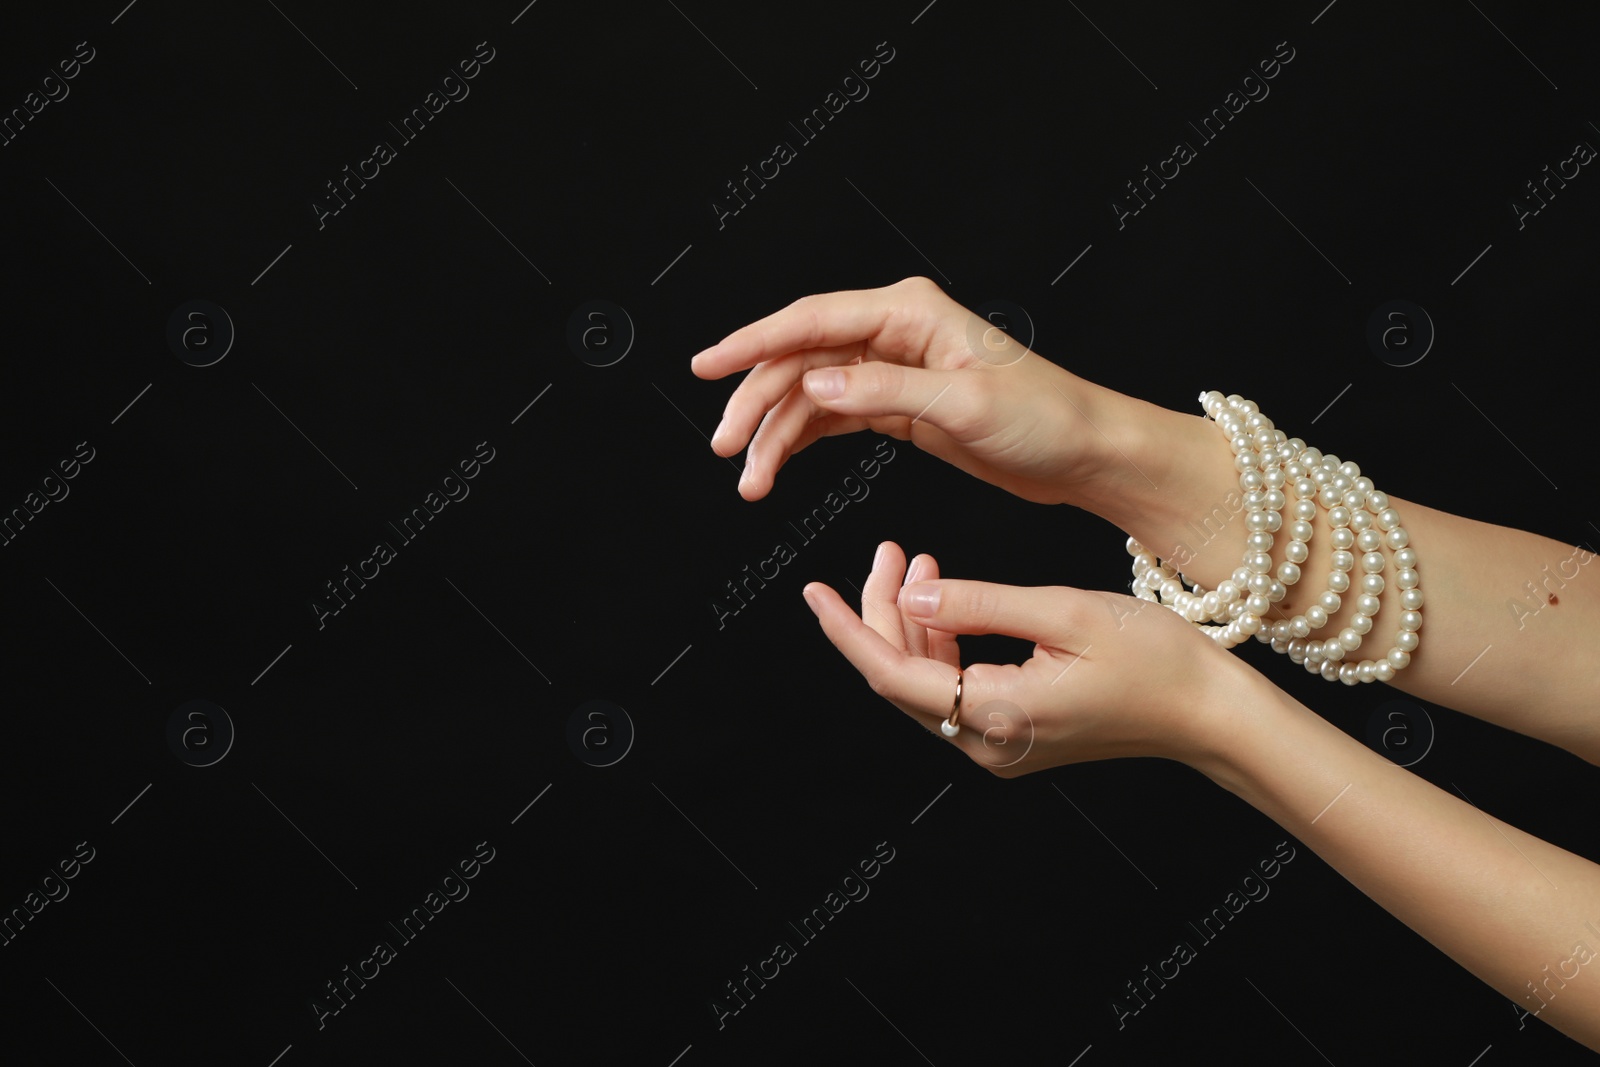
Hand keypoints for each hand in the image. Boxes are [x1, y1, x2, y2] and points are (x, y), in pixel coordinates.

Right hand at [691, 276, 1143, 507]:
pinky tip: (777, 468)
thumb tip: (816, 382)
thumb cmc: (1046, 417)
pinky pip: (832, 418)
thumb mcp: (965, 405)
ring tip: (751, 481)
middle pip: (800, 359)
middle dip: (757, 403)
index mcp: (910, 311)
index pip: (812, 319)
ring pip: (809, 394)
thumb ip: (885, 391)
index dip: (753, 343)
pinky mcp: (897, 406)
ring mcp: (892, 368)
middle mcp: (895, 332)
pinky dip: (801, 442)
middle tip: (728, 448)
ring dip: (776, 435)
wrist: (1085, 454)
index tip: (708, 365)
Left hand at [800, 540, 1246, 776]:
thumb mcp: (1063, 611)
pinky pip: (955, 690)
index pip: (891, 673)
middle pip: (902, 678)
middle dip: (882, 611)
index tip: (813, 591)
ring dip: (914, 622)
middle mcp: (986, 744)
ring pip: (926, 683)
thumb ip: (979, 601)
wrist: (1210, 713)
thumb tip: (912, 590)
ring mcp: (999, 747)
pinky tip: (948, 598)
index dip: (848, 628)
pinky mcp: (1015, 738)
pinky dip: (943, 641)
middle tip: (889, 549)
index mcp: (994, 714)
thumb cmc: (1154, 659)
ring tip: (918, 559)